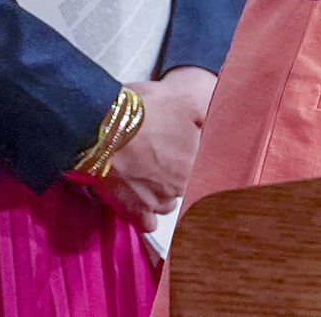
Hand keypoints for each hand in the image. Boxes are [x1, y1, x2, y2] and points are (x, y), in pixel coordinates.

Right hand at [91, 66, 216, 229]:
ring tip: (144, 174)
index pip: (203, 163)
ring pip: (167, 201)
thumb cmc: (144, 111)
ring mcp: (159, 200)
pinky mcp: (135, 211)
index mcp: (198, 159)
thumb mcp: (186, 98)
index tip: (175, 143)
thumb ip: (207, 109)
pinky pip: (147, 222)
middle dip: (173, 171)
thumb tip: (217, 112)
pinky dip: (144, 214)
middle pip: (184, 182)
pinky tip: (137, 199)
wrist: (104, 129)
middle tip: (156, 154)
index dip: (186, 151)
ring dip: (159, 192)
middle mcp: (183, 184)